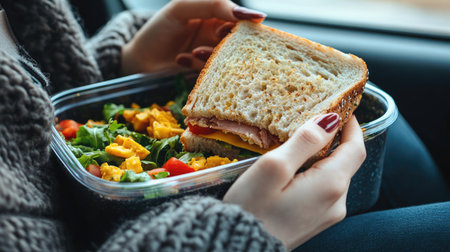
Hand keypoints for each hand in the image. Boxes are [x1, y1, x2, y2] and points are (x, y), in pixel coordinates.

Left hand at [121, 0, 265, 73]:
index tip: (246, 25)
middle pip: (237, 40)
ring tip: (191, 53)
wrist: (139, 61)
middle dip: (227, 44)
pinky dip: (198, 66)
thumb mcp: (182, 9)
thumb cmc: (157, 31)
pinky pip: (215, 72)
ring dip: (209, 56)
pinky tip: (180, 60)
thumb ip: (213, 5)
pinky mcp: (206, 74)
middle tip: (211, 43)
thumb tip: (247, 14)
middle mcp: (216, 36)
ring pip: (227, 58)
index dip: (245, 23)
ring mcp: (212, 56)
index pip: (239, 19)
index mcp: (215, 15)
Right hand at [223, 114, 365, 249]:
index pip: (356, 148)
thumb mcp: (273, 167)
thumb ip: (304, 142)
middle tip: (311, 120)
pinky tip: (292, 171)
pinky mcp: (314, 222)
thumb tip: (328, 120)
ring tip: (297, 144)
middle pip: (346, 162)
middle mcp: (336, 202)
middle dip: (334, 139)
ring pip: (333, 176)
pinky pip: (322, 190)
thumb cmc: (250, 209)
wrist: (238, 248)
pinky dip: (314, 174)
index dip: (351, 126)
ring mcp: (327, 215)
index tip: (340, 108)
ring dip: (322, 157)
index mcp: (330, 185)